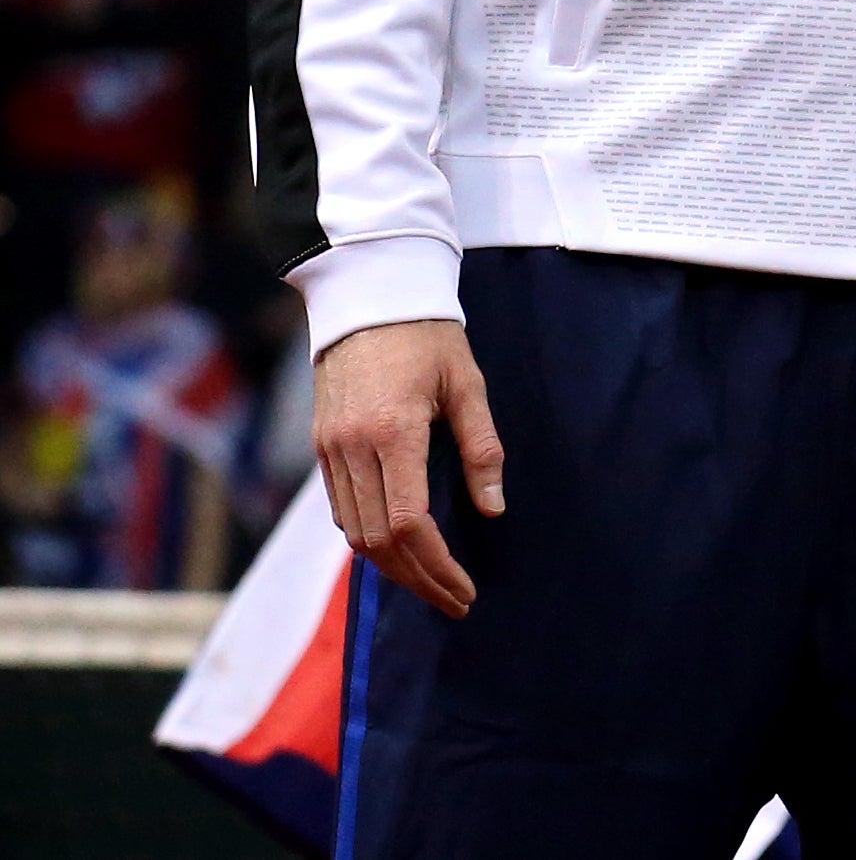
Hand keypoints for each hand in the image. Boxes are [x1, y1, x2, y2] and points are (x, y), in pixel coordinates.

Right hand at [316, 317, 502, 619]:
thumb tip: (492, 508)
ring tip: (433, 583)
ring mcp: (330, 450)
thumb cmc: (429, 336)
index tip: (465, 588)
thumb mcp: (468, 385)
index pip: (409, 524)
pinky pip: (342, 510)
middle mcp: (352, 449)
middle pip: (378, 541)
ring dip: (392, 567)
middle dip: (417, 579)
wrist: (369, 297)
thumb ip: (481, 448)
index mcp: (392, 433)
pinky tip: (401, 548)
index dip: (437, 565)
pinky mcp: (321, 447)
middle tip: (455, 601)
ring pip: (354, 533)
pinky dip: (370, 538)